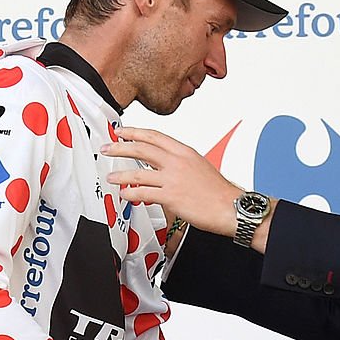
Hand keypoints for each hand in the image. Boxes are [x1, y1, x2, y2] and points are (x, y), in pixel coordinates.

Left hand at [102, 128, 239, 235]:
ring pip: (139, 172)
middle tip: (107, 148)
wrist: (232, 207)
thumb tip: (164, 167)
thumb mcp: (200, 167)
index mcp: (184, 152)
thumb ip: (180, 164)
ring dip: (121, 175)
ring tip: (111, 177)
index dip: (135, 133)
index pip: (154, 136)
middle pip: (142, 149)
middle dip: (121, 147)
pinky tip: (125, 195)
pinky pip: (144, 193)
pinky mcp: (171, 196)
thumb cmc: (219, 192)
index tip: (122, 132)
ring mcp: (173, 179)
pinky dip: (131, 194)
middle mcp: (177, 162)